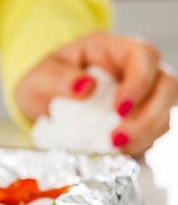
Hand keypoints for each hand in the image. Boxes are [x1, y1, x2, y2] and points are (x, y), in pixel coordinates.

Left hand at [15, 32, 177, 155]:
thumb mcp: (40, 76)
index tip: (119, 109)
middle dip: (148, 117)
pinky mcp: (142, 121)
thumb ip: (58, 79)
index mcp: (116, 50)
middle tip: (118, 139)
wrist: (43, 101)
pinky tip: (119, 154)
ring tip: (117, 150)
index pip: (145, 57)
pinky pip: (154, 133)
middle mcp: (139, 71)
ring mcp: (145, 96)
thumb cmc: (46, 80)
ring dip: (147, 134)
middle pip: (167, 88)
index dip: (139, 83)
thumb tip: (85, 87)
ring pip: (165, 113)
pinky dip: (141, 146)